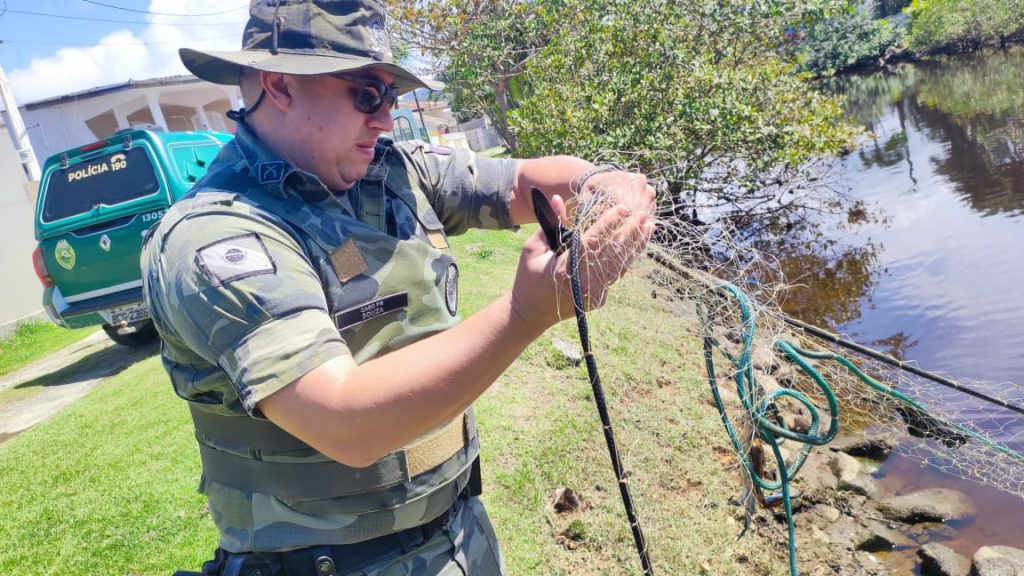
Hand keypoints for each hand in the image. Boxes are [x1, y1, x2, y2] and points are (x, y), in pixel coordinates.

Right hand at [510, 172, 655, 330]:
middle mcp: (583, 283)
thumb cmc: (529, 278)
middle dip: (629, 232)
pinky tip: (637, 243)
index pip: (592, 242)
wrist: (531, 314)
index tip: (622, 208)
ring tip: (648, 226)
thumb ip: (550, 224)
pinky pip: (616, 274)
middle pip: (612, 253)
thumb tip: (558, 198)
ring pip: (620, 265)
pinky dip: (627, 258)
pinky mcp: (599, 298)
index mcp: (565, 269)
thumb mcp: (533, 249)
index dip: (608, 224)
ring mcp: (593, 294)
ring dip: (635, 245)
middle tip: (643, 213)